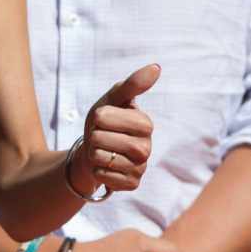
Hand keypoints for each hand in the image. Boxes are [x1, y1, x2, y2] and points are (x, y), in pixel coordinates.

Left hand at [72, 64, 158, 193]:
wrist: (94, 152)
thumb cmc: (104, 123)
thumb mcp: (112, 100)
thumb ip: (132, 84)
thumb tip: (156, 67)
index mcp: (145, 123)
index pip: (105, 118)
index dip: (97, 118)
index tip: (103, 119)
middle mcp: (147, 147)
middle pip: (102, 139)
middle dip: (93, 137)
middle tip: (101, 137)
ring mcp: (141, 167)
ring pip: (103, 159)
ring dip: (94, 154)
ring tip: (102, 151)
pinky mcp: (132, 184)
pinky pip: (105, 177)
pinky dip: (98, 171)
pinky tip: (105, 166)